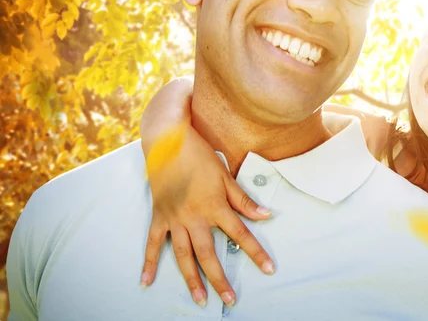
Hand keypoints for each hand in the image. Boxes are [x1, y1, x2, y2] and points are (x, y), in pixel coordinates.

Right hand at [140, 121, 273, 306]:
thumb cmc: (199, 156)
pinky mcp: (159, 216)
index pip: (240, 234)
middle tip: (230, 299)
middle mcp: (194, 217)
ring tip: (200, 299)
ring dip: (192, 279)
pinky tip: (147, 281)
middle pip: (209, 254)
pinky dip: (149, 262)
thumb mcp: (225, 175)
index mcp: (214, 206)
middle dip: (220, 279)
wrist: (168, 141)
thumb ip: (243, 200)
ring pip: (183, 255)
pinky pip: (154, 243)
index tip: (268, 269)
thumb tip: (265, 215)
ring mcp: (174, 219)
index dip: (256, 253)